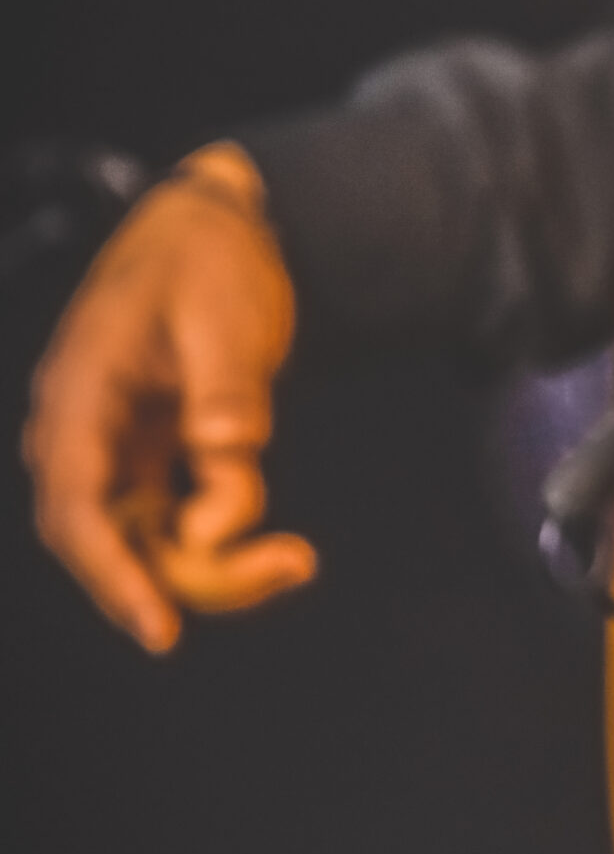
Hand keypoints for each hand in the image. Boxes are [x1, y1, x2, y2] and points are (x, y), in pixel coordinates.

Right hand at [24, 142, 315, 651]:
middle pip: (110, 539)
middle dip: (189, 577)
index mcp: (79, 392)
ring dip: (215, 568)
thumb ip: (229, 392)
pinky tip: (283, 546)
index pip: (75, 505)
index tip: (159, 627)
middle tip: (289, 568)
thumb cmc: (212, 261)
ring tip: (298, 558)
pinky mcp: (148, 459)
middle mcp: (82, 430)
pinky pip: (172, 526)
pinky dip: (222, 545)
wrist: (216, 226)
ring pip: (145, 543)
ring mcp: (113, 449)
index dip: (111, 573)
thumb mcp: (229, 315)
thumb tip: (226, 462)